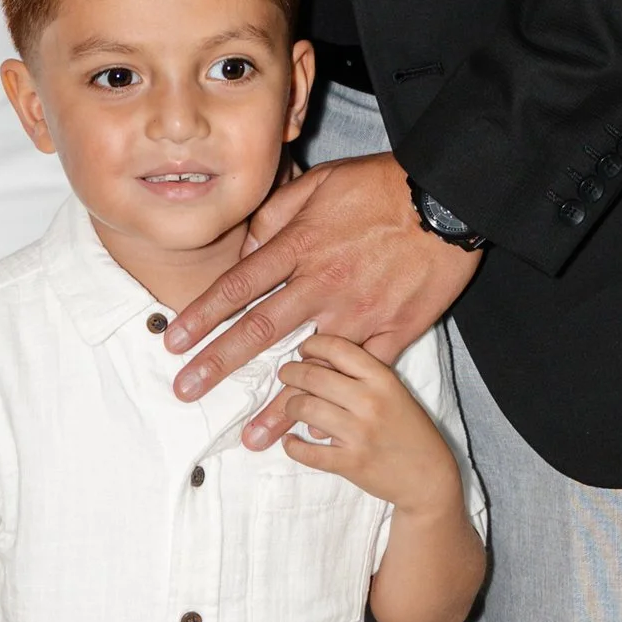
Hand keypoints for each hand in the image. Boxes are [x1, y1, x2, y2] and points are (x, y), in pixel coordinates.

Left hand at [165, 152, 478, 445]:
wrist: (448, 197)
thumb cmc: (381, 184)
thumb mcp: (319, 183)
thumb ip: (276, 216)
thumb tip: (247, 249)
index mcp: (300, 245)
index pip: (237, 285)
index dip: (201, 316)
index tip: (173, 343)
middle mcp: (322, 283)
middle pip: (259, 329)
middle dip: (218, 364)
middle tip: (186, 391)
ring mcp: (360, 310)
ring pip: (309, 364)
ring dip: (279, 403)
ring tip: (251, 437)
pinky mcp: (396, 328)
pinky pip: (362, 373)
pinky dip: (341, 401)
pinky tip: (321, 427)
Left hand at [270, 333, 466, 515]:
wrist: (429, 477)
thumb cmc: (410, 431)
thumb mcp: (395, 393)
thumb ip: (362, 377)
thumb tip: (317, 363)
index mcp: (383, 380)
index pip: (338, 348)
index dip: (312, 345)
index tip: (303, 350)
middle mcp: (370, 402)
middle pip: (313, 376)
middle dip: (291, 373)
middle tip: (286, 375)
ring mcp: (359, 434)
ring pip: (305, 408)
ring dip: (291, 406)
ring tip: (292, 407)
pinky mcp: (350, 463)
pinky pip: (308, 452)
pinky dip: (293, 447)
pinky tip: (292, 442)